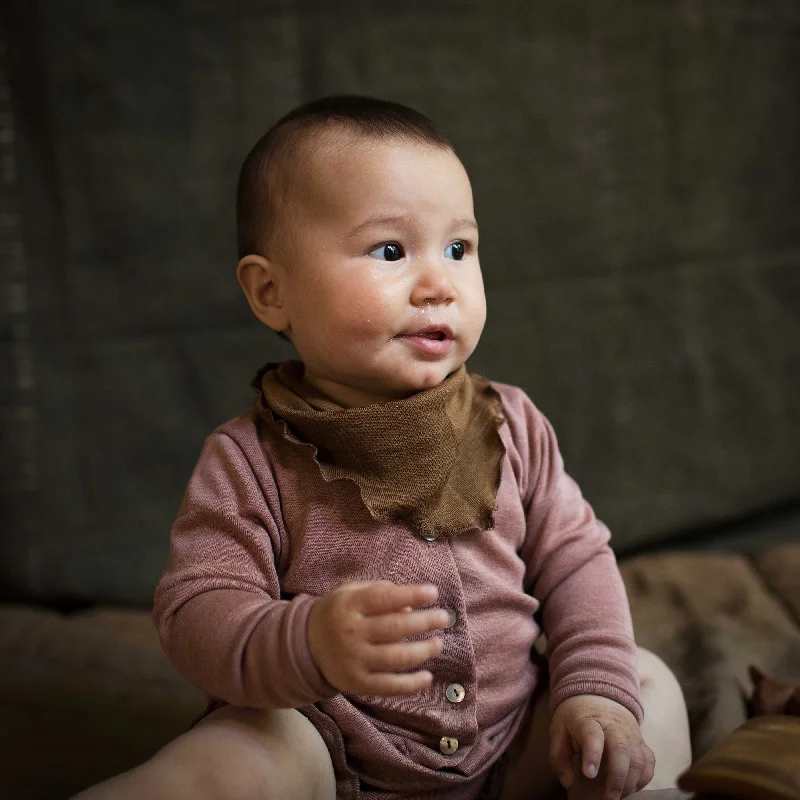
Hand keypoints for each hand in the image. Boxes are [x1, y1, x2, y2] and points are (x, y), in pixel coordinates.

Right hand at [307, 580, 447, 695]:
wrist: (305, 645)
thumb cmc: (338, 613)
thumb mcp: (350, 593)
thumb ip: (378, 591)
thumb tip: (411, 605)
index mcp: (349, 605)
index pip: (383, 598)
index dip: (410, 594)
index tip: (433, 592)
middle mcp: (351, 632)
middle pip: (394, 628)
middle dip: (425, 621)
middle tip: (445, 618)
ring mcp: (354, 660)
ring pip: (396, 658)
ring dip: (423, 651)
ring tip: (438, 643)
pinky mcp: (357, 683)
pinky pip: (389, 686)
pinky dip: (411, 684)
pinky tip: (427, 677)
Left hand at [550, 694, 655, 799]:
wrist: (597, 698)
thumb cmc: (576, 720)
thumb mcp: (559, 731)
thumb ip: (559, 757)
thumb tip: (568, 781)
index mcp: (588, 720)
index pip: (592, 735)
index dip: (592, 754)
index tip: (588, 774)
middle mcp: (612, 725)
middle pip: (621, 748)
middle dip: (617, 776)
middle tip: (609, 798)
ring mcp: (629, 733)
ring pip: (638, 757)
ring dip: (630, 781)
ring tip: (617, 796)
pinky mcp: (640, 741)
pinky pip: (648, 760)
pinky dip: (643, 777)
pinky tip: (631, 788)